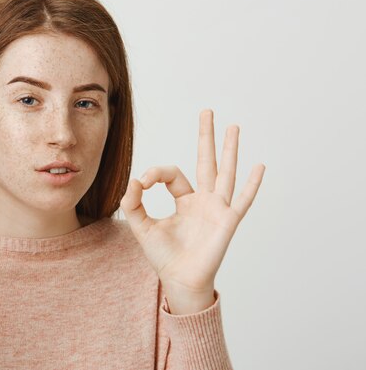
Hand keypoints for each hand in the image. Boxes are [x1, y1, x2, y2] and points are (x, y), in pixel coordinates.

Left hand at [120, 109, 264, 301]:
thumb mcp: (142, 227)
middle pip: (206, 161)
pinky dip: (252, 185)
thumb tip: (133, 181)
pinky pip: (243, 200)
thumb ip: (133, 203)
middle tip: (207, 112)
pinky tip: (259, 166)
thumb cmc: (164, 256)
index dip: (155, 173)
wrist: (179, 280)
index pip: (172, 174)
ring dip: (230, 150)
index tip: (142, 182)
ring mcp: (217, 208)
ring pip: (225, 173)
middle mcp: (203, 200)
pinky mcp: (227, 221)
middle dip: (206, 137)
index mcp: (184, 200)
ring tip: (233, 127)